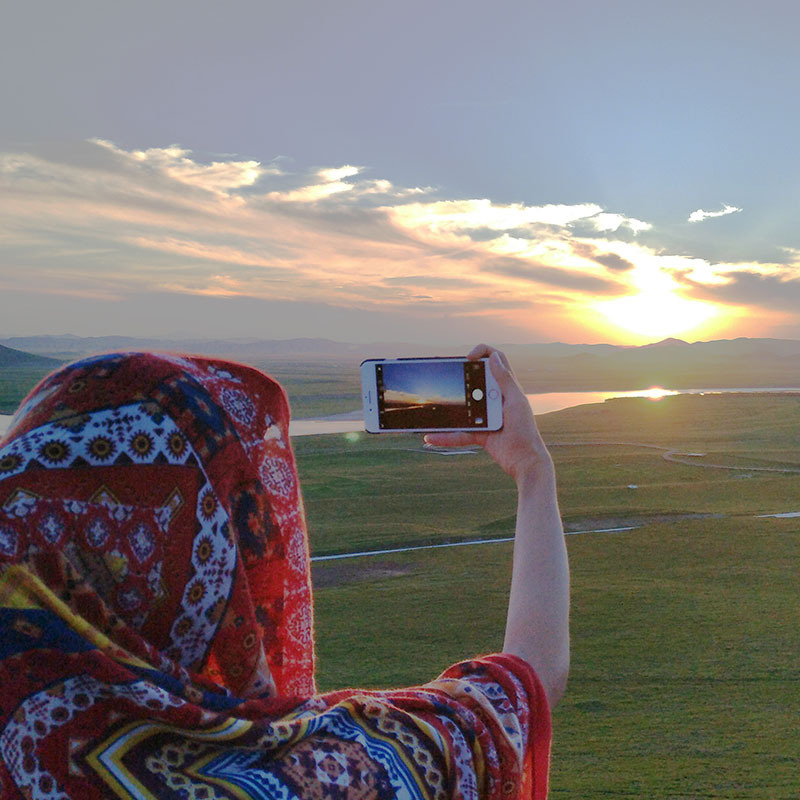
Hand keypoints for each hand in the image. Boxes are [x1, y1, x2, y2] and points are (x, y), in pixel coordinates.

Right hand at [424, 344, 552, 482]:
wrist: (525, 462)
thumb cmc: (525, 430)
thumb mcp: (516, 402)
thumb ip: (505, 380)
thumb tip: (493, 357)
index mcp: (506, 388)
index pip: (496, 360)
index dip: (482, 353)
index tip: (468, 358)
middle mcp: (494, 399)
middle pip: (473, 381)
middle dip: (458, 377)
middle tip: (445, 375)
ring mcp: (485, 416)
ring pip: (461, 408)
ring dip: (446, 409)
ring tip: (431, 405)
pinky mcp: (479, 433)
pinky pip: (458, 433)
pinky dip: (445, 437)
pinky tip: (430, 438)